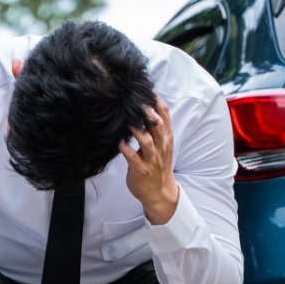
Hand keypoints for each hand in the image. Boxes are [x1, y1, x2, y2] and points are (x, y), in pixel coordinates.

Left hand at [119, 96, 178, 225]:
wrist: (160, 192)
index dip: (157, 102)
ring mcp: (151, 158)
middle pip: (157, 125)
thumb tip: (146, 109)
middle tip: (136, 100)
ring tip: (126, 119)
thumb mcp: (162, 146)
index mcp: (166, 138)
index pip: (165, 116)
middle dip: (147, 112)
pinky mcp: (141, 169)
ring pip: (146, 140)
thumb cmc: (157, 166)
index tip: (147, 91)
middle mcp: (161, 146)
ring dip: (136, 129)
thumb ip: (156, 129)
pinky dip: (125, 148)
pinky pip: (132, 157)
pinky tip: (118, 141)